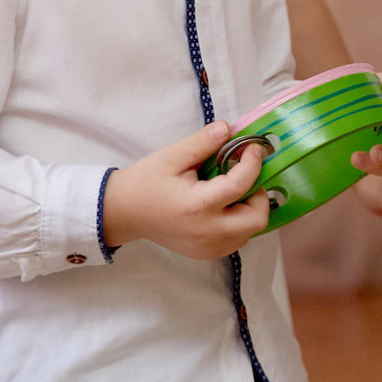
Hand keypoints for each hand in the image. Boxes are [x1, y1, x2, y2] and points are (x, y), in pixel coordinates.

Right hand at [100, 120, 270, 258]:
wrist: (123, 213)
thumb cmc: (145, 182)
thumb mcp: (171, 156)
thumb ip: (202, 142)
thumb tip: (229, 129)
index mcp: (197, 206)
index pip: (240, 185)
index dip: (253, 163)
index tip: (253, 148)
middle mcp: (206, 232)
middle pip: (256, 219)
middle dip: (259, 194)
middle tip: (245, 177)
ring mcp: (207, 247)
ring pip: (249, 232)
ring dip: (250, 210)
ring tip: (233, 192)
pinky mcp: (205, 253)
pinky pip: (237, 240)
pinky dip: (239, 224)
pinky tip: (224, 208)